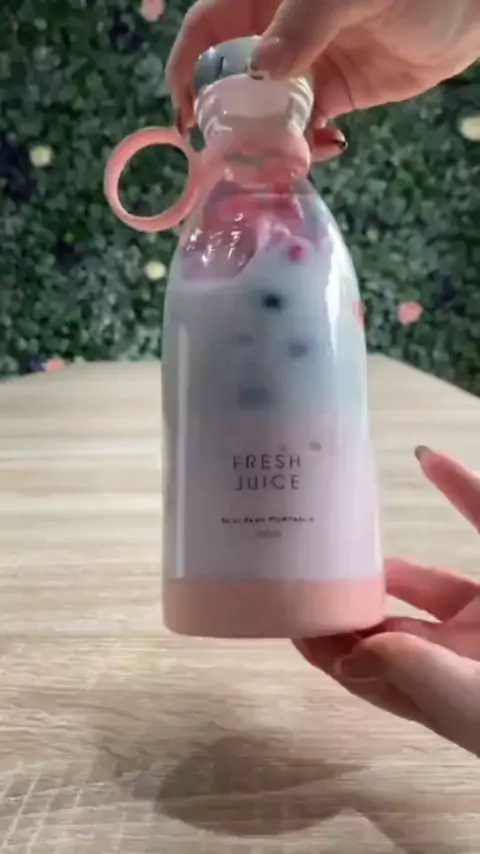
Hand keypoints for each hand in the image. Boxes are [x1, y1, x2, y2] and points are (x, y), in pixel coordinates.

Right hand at [166, 0, 478, 143]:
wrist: (466, 8)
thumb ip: (303, 23)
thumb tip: (260, 71)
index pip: (208, 31)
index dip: (188, 70)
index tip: (187, 115)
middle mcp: (276, 35)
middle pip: (230, 82)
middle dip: (227, 122)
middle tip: (235, 157)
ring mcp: (304, 69)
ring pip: (266, 114)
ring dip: (268, 144)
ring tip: (285, 164)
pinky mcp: (332, 97)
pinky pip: (305, 130)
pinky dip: (308, 148)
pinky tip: (329, 149)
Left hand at [296, 447, 479, 756]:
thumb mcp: (474, 702)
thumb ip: (418, 676)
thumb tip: (349, 658)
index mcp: (440, 689)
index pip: (367, 668)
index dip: (324, 644)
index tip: (281, 611)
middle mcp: (459, 654)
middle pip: (388, 625)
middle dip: (347, 600)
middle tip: (302, 559)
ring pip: (428, 582)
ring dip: (389, 560)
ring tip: (342, 528)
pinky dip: (459, 487)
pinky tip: (427, 456)